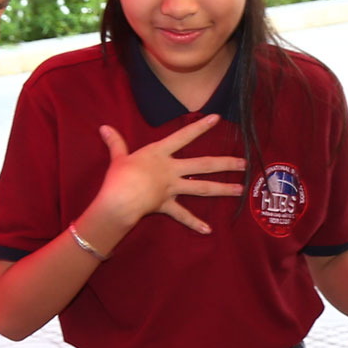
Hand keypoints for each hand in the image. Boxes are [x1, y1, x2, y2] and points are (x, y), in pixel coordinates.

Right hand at [87, 115, 244, 238]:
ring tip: (240, 190)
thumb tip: (103, 128)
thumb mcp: (118, 157)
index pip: (183, 136)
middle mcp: (171, 169)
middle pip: (203, 164)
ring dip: (222, 189)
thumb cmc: (118, 177)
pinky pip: (183, 215)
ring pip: (202, 188)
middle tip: (244, 164)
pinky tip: (208, 229)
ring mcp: (171, 188)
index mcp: (159, 154)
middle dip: (225, 163)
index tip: (218, 118)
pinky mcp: (167, 205)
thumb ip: (115, 142)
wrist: (119, 200)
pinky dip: (194, 223)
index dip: (200, 126)